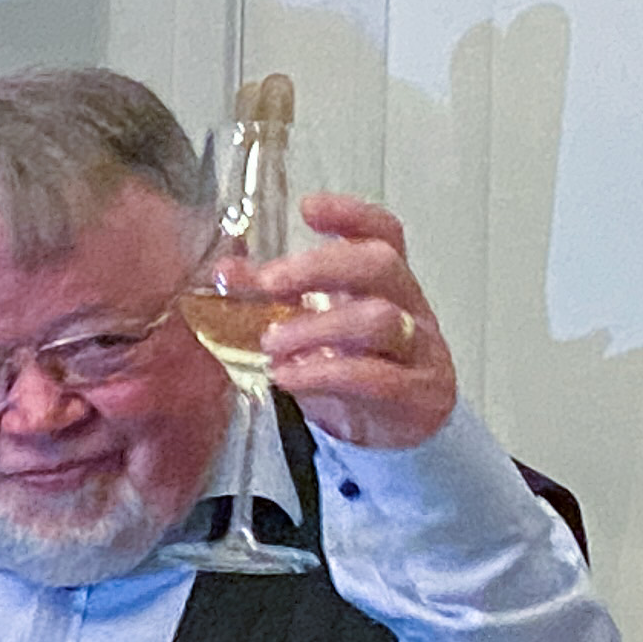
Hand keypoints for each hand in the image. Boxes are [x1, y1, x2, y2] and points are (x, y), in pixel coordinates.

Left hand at [255, 195, 457, 451]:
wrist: (393, 434)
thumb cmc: (352, 369)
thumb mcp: (312, 327)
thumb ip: (273, 298)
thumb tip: (224, 272)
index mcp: (384, 283)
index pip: (383, 233)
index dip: (351, 215)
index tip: (308, 208)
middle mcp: (409, 306)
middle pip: (379, 265)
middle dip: (320, 267)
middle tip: (269, 283)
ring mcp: (419, 349)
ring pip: (379, 320)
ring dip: (316, 327)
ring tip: (271, 344)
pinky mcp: (416, 395)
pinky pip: (376, 377)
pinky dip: (325, 375)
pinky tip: (287, 377)